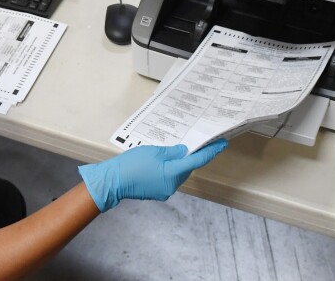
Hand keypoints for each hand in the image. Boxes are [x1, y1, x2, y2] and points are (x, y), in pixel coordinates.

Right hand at [77, 139, 227, 212]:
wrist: (112, 181)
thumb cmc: (131, 164)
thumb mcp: (153, 152)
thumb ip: (172, 152)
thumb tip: (184, 151)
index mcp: (172, 173)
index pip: (197, 161)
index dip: (210, 151)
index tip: (222, 143)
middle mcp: (172, 185)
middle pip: (187, 168)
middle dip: (191, 156)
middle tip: (194, 142)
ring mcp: (164, 191)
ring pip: (177, 174)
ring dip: (178, 163)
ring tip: (172, 151)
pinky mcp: (157, 192)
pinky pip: (168, 178)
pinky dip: (168, 169)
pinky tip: (161, 161)